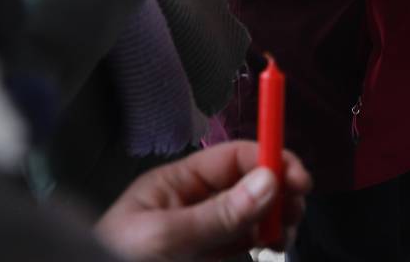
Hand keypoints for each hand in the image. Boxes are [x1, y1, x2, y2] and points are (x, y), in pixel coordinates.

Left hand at [95, 141, 310, 260]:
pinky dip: (267, 239)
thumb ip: (217, 214)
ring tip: (283, 235)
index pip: (233, 158)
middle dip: (279, 190)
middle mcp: (194, 204)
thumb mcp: (164, 239)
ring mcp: (204, 235)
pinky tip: (273, 246)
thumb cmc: (111, 261)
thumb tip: (269, 181)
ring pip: (256, 214)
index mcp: (177, 185)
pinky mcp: (212, 260)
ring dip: (278, 217)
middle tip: (295, 210)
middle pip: (250, 183)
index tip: (298, 178)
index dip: (269, 160)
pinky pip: (248, 242)